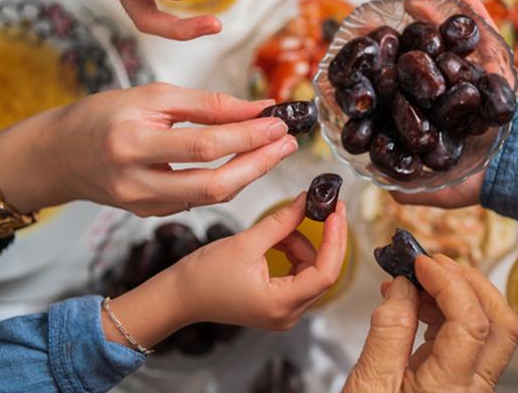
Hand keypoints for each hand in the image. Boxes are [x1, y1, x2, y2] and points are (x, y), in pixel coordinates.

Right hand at [0, 82, 296, 215]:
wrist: (58, 156)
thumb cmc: (103, 116)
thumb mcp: (151, 96)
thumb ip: (205, 104)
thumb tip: (255, 108)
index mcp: (132, 144)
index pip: (205, 144)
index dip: (248, 135)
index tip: (279, 122)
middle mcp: (136, 182)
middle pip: (214, 184)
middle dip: (259, 164)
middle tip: (288, 142)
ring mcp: (143, 206)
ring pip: (210, 197)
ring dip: (248, 174)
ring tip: (275, 149)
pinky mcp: (150, 215)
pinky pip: (198, 200)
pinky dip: (224, 182)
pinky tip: (243, 164)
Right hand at [101, 193, 347, 348]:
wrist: (179, 295)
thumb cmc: (204, 276)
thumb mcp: (246, 242)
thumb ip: (281, 222)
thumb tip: (306, 202)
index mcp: (281, 304)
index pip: (326, 273)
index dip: (336, 241)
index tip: (338, 214)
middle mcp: (287, 314)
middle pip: (322, 272)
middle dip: (322, 239)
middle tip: (327, 208)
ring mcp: (283, 311)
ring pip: (310, 270)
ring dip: (301, 244)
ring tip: (279, 228)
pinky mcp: (277, 303)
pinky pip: (298, 274)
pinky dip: (292, 253)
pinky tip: (276, 240)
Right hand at [344, 255, 517, 392]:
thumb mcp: (368, 385)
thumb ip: (389, 331)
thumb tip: (404, 288)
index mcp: (449, 389)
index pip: (472, 321)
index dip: (449, 282)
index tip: (420, 264)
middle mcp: (471, 390)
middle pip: (501, 324)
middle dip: (471, 283)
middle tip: (434, 264)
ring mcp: (470, 388)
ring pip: (491, 331)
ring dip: (461, 295)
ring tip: (419, 282)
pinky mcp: (460, 385)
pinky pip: (470, 342)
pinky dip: (450, 314)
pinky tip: (419, 306)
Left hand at [392, 0, 517, 208]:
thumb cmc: (485, 183)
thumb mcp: (441, 192)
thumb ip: (410, 188)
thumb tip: (380, 183)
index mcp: (435, 122)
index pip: (404, 98)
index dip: (386, 81)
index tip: (369, 66)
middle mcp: (451, 100)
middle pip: (423, 67)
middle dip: (406, 45)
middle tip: (386, 26)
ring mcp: (473, 82)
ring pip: (450, 48)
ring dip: (435, 23)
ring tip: (416, 0)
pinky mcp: (498, 71)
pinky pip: (487, 40)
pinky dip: (477, 17)